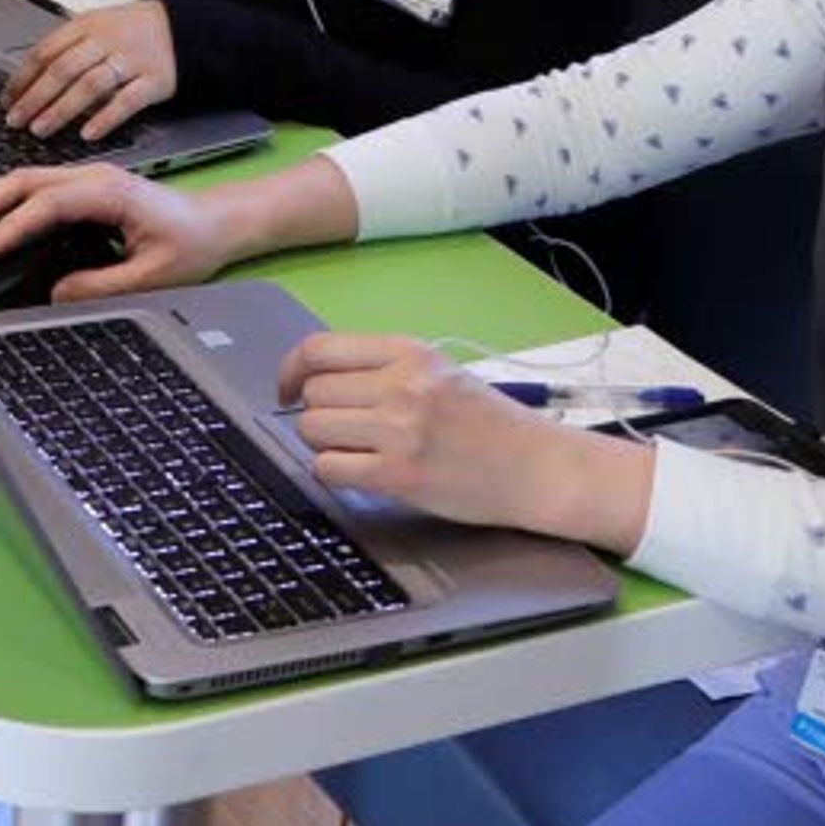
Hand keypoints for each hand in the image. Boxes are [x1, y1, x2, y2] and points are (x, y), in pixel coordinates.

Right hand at [0, 163, 246, 302]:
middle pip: (23, 180)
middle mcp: (92, 176)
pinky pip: (36, 190)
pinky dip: (7, 204)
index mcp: (109, 192)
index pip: (46, 203)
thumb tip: (56, 292)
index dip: (11, 226)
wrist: (216, 223)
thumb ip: (102, 285)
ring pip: (25, 180)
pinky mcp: (84, 189)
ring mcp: (86, 178)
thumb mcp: (152, 275)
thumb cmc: (191, 243)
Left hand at [4, 1, 179, 142]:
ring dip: (61, 110)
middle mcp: (107, 40)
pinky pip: (127, 101)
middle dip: (34, 98)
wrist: (185, 28)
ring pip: (90, 86)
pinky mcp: (155, 80)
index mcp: (87, 25)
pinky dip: (106, 118)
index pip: (45, 51)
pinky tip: (88, 134)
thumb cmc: (133, 31)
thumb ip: (66, 46)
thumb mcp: (97, 25)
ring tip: (41, 130)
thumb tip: (25, 75)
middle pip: (62, 70)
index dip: (22, 78)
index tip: (7, 101)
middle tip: (15, 121)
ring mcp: (132, 60)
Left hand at [275, 332, 648, 550]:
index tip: (287, 389)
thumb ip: (383, 368)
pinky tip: (359, 473)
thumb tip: (316, 376)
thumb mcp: (438, 372)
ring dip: (323, 444)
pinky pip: (329, 469)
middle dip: (316, 413)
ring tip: (355, 451)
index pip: (318, 349)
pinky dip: (334, 472)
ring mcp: (399, 431)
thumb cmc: (488, 421)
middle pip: (313, 393)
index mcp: (408, 352)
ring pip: (313, 430)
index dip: (290, 370)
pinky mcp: (400, 476)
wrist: (537, 466)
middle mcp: (401, 385)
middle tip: (342, 429)